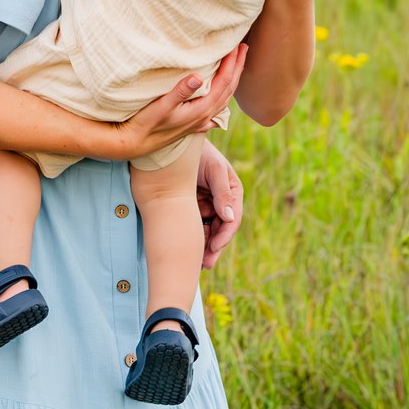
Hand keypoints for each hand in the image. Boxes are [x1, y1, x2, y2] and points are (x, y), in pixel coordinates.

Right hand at [113, 42, 247, 161]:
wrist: (135, 144)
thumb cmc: (146, 123)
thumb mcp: (161, 105)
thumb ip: (180, 91)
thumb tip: (198, 76)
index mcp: (201, 109)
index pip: (223, 82)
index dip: (231, 63)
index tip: (236, 46)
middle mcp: (205, 116)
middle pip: (229, 89)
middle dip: (237, 68)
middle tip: (244, 48)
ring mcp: (200, 121)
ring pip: (224, 98)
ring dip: (232, 80)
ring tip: (236, 65)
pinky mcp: (193, 124)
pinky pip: (216, 108)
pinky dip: (223, 97)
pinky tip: (223, 97)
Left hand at [197, 140, 242, 270]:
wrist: (176, 144)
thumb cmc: (199, 153)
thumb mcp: (213, 169)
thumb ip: (222, 192)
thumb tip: (229, 218)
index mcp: (233, 192)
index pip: (232, 219)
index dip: (224, 236)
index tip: (214, 247)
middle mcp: (222, 201)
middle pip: (220, 230)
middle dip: (213, 248)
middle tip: (204, 264)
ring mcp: (208, 205)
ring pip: (208, 230)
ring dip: (203, 246)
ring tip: (196, 261)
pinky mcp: (194, 206)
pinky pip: (196, 225)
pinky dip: (193, 236)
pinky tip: (187, 248)